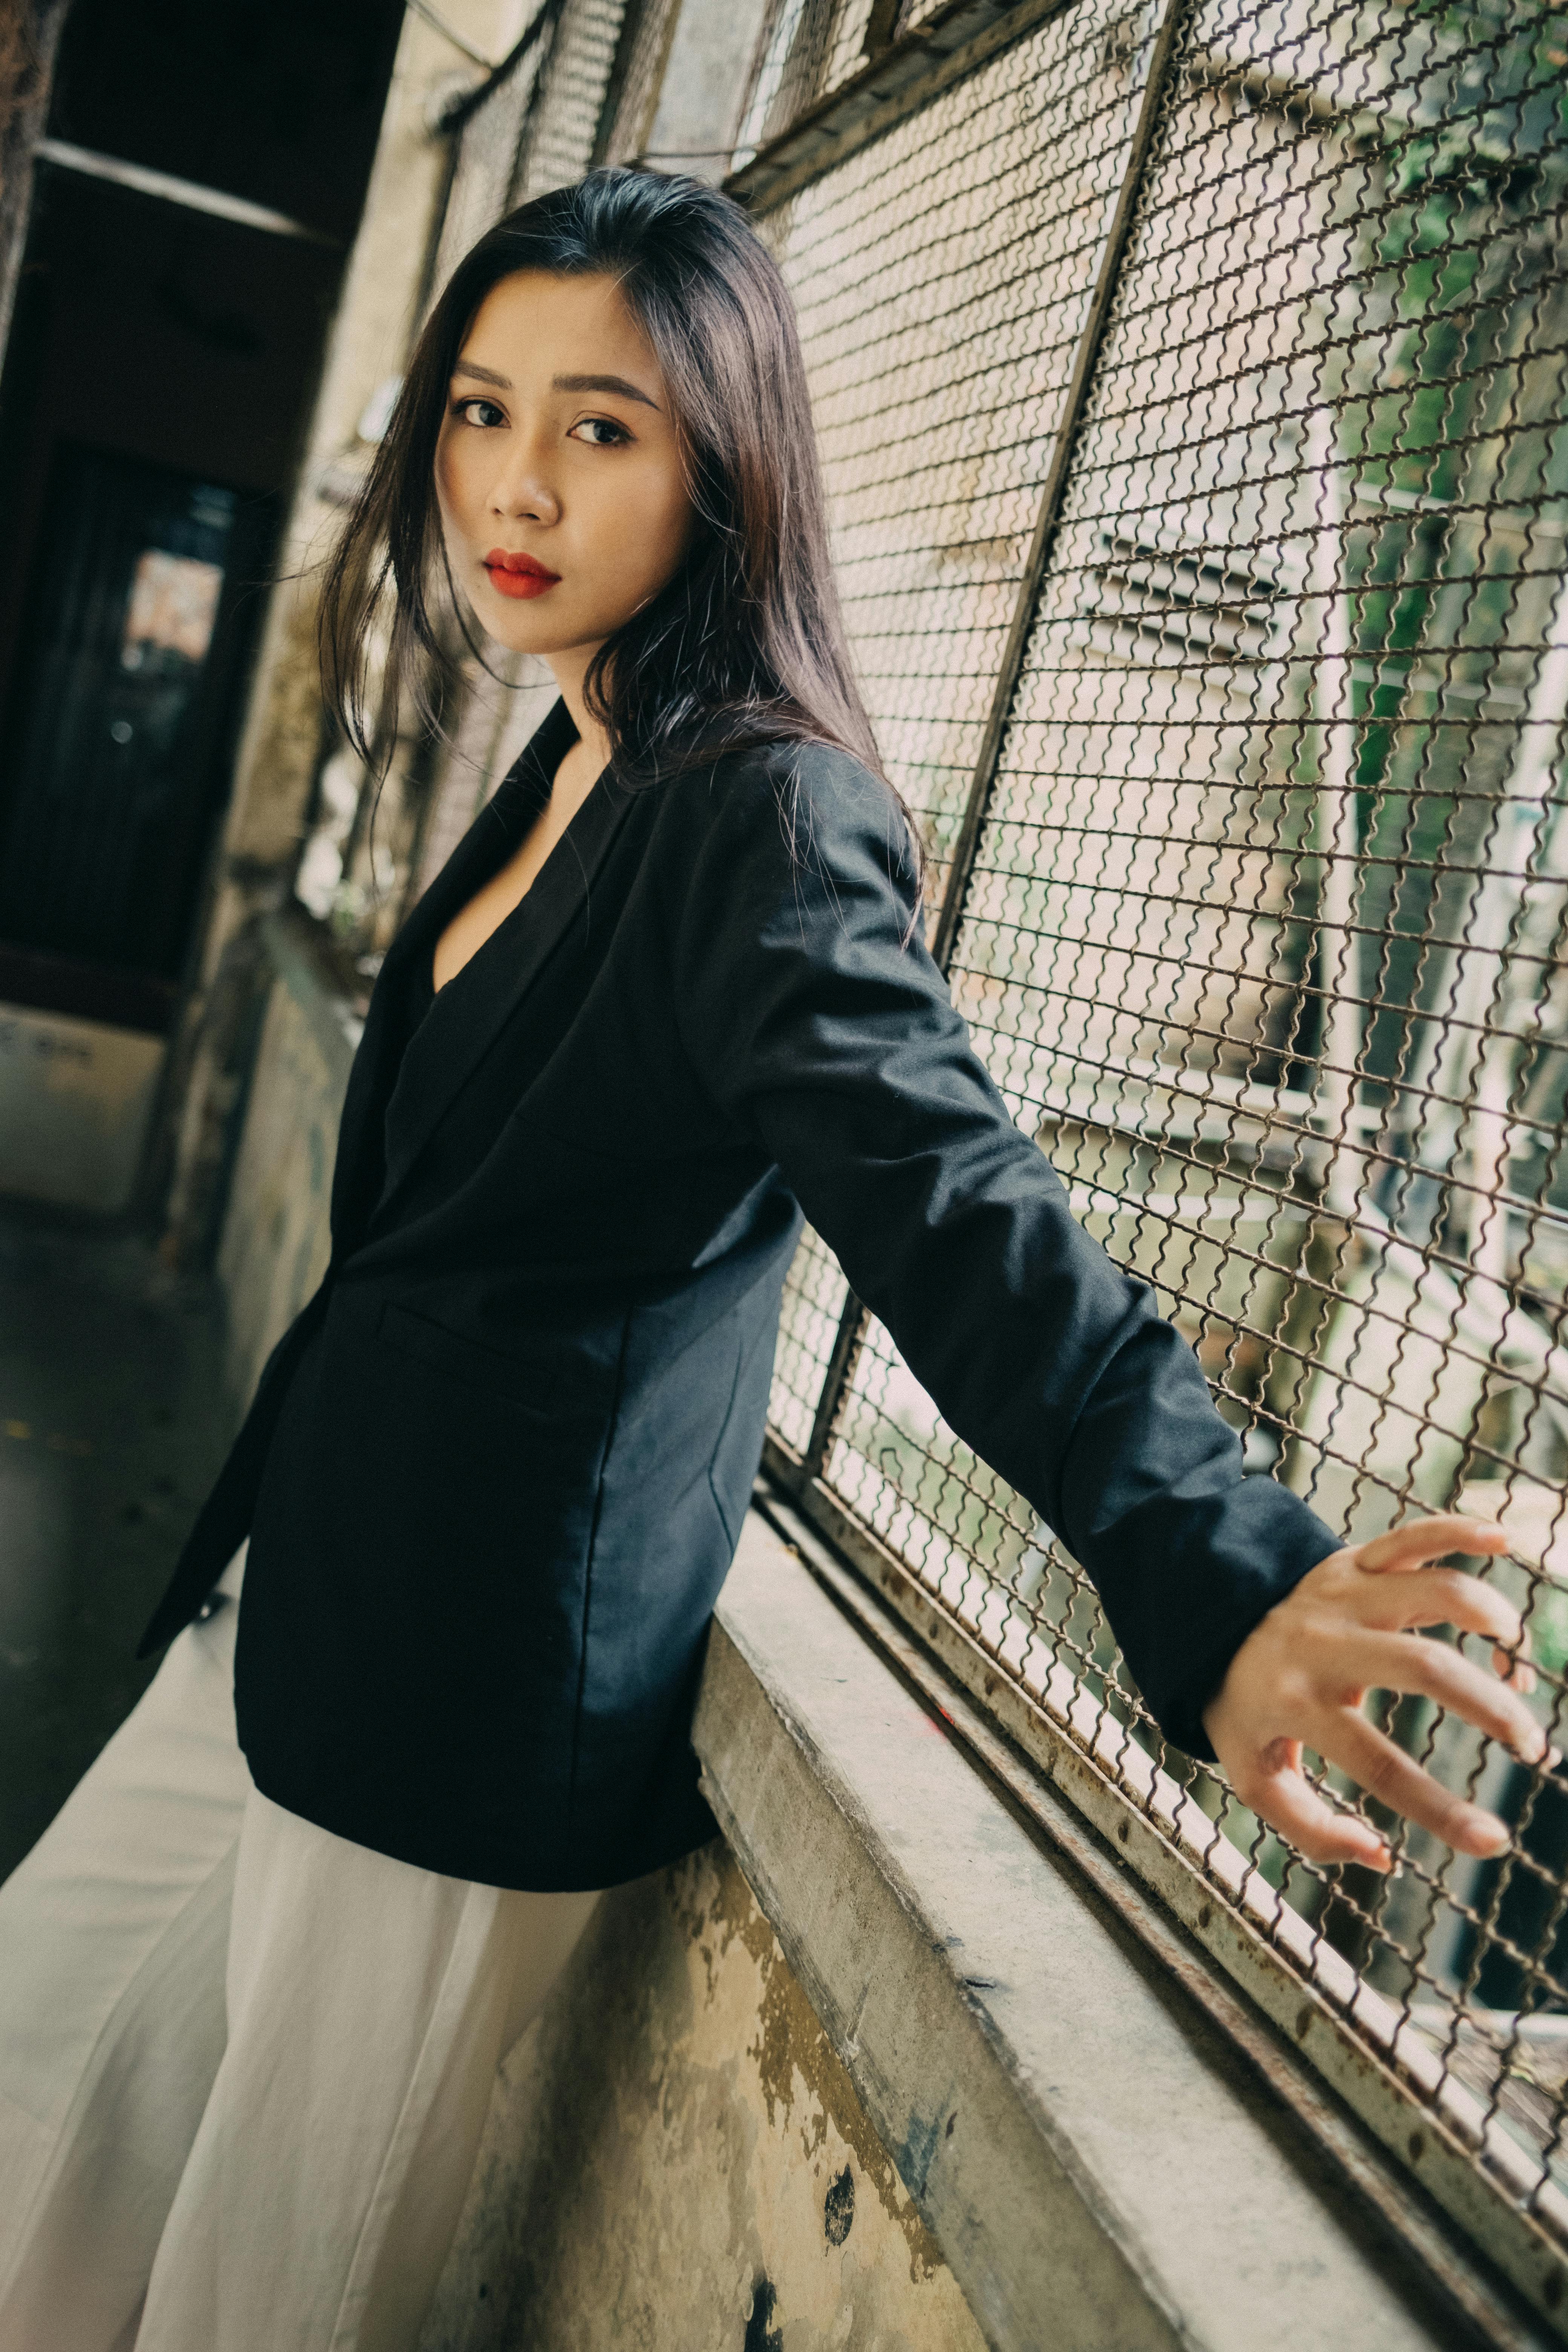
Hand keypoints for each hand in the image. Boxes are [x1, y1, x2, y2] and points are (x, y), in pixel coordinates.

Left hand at [1201, 1515, 1548, 1870]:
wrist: (1202, 1618)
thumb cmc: (1244, 1707)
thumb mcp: (1255, 1776)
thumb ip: (1311, 1831)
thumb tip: (1382, 1857)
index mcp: (1298, 1704)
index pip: (1381, 1765)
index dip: (1440, 1811)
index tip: (1495, 1843)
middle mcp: (1324, 1645)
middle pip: (1422, 1668)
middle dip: (1490, 1708)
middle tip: (1532, 1746)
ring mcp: (1341, 1595)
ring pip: (1429, 1590)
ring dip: (1487, 1617)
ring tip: (1516, 1658)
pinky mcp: (1353, 1561)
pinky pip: (1411, 1536)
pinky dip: (1457, 1531)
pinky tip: (1502, 1542)